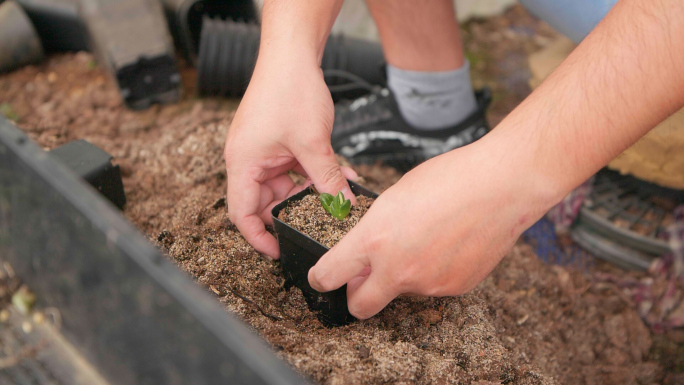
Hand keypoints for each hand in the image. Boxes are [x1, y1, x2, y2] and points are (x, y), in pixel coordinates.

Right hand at [224, 55, 355, 258]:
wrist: (293, 54)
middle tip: (319, 222)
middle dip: (293, 213)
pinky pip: (295, 169)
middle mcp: (248, 160)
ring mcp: (264, 151)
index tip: (280, 250)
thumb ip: (327, 180)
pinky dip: (314, 175)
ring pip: (284, 187)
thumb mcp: (313, 144)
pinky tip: (340, 176)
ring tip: (336, 196)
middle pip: (264, 203)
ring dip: (310, 193)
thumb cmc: (289, 90)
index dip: (258, 237)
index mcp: (242, 164)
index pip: (241, 214)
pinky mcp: (279, 143)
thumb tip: (342, 207)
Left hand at [308, 133, 558, 318]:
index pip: (329, 275)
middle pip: (360, 307)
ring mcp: (428, 284)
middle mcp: (398, 269)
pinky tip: (447, 245)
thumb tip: (366, 248)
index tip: (321, 277)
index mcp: (375, 239)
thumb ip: (374, 229)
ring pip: (401, 292)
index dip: (319, 278)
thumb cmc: (450, 179)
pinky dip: (432, 273)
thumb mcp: (394, 197)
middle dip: (356, 295)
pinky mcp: (455, 288)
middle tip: (364, 276)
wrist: (501, 186)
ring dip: (402, 276)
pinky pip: (433, 287)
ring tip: (425, 239)